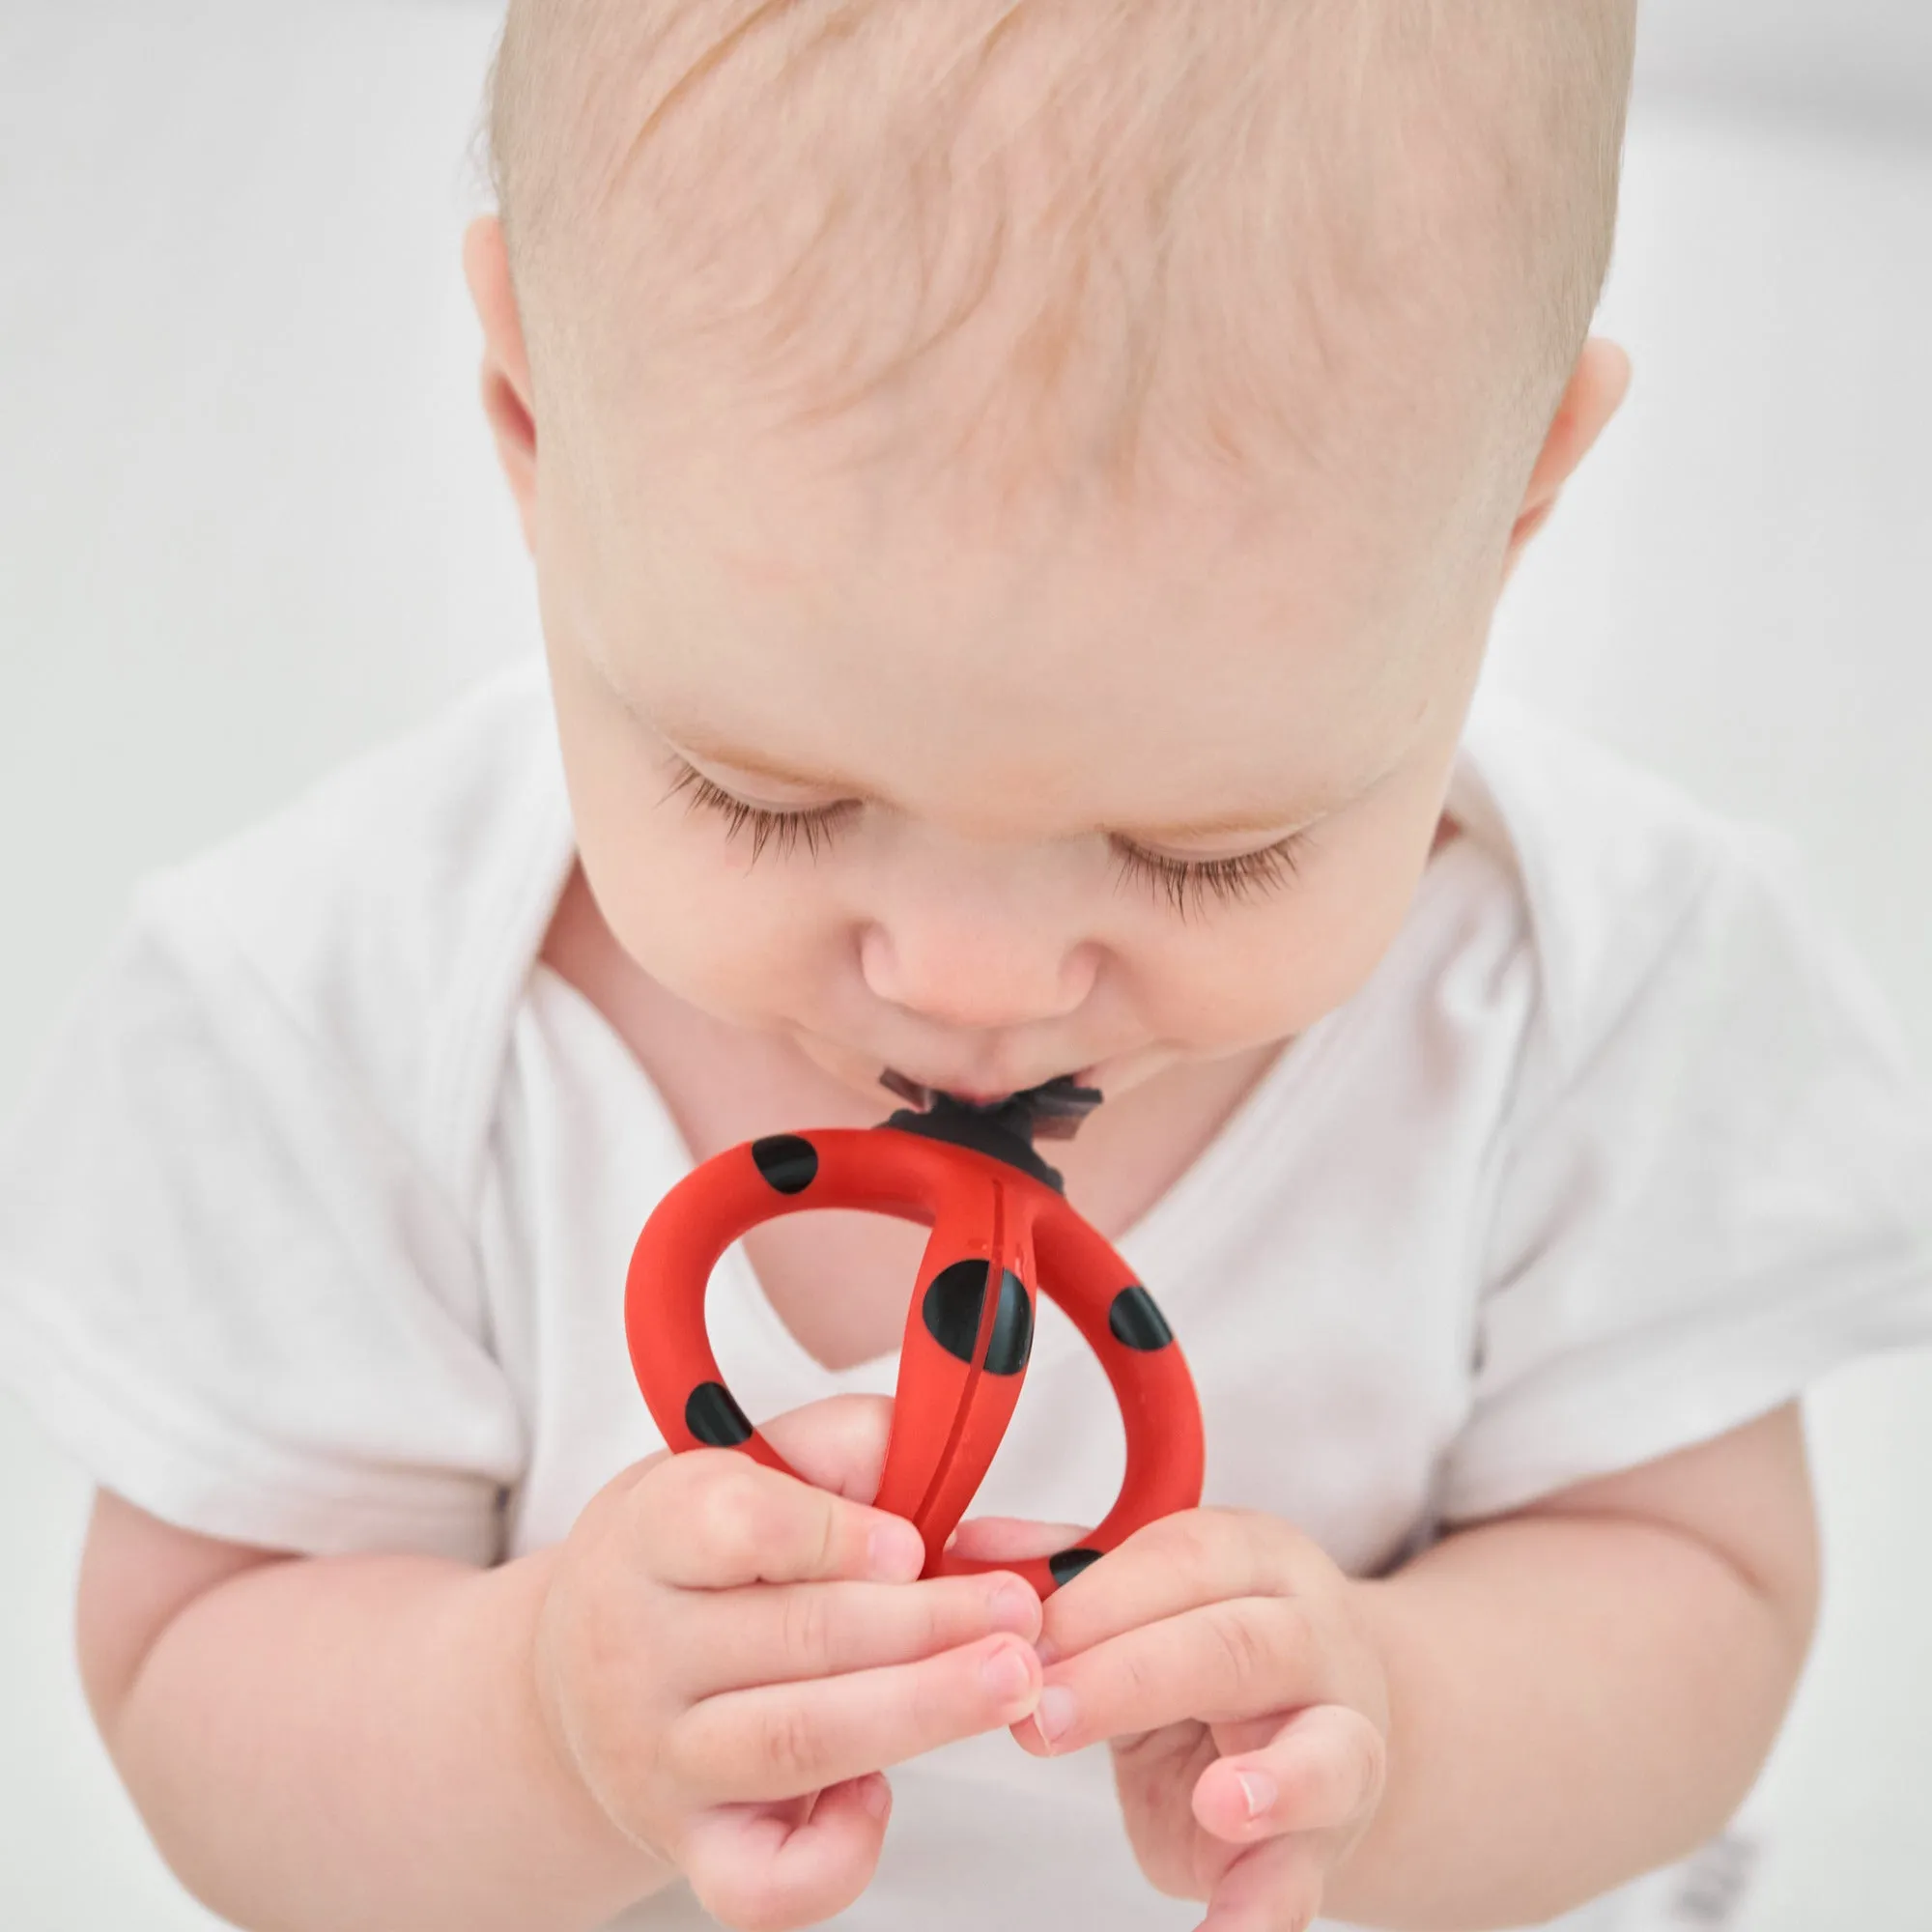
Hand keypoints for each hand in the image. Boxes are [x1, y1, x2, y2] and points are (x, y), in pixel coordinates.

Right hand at [536, 1396, 1045, 1929]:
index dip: (832, 1534)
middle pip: (795, 1639)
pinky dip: (838, 1853)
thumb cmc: (692, 1556)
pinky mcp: (689, 1848)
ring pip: (796, 1745)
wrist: (580, 1673)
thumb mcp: (743, 1468)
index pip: (731, 1527)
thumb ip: (844, 1445)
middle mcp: (638, 1649)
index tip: (913, 1542)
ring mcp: (658, 1760)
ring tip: (1016, 1680)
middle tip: (1020, 1610)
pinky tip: (885, 1794)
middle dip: (928, 1624)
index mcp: (651, 1532)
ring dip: (920, 1711)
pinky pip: (763, 1885)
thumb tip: (941, 1442)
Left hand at [953, 1508, 1388, 1931]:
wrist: (1317, 1723)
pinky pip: (1306, 1877)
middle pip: (1237, 1646)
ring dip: (1271, 1782)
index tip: (1017, 1639)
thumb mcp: (1143, 1598)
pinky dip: (1264, 1914)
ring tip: (1219, 1803)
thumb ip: (1063, 1573)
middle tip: (1043, 1718)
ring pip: (1326, 1751)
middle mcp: (1311, 1637)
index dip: (1096, 1598)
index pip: (1183, 1558)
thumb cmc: (1205, 1647)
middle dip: (1132, 1677)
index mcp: (1254, 1560)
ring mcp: (1340, 1737)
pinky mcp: (1329, 1835)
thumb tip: (967, 1550)